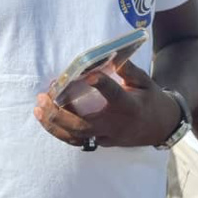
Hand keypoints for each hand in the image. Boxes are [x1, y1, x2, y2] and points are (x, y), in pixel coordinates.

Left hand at [33, 61, 179, 148]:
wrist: (160, 127)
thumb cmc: (150, 99)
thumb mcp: (145, 81)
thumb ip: (128, 69)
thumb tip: (111, 54)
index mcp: (129, 106)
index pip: (114, 95)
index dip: (102, 85)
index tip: (88, 75)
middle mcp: (116, 125)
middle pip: (83, 125)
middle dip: (59, 114)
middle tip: (43, 97)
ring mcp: (107, 137)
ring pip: (76, 137)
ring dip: (54, 124)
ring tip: (38, 109)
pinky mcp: (102, 142)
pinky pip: (78, 140)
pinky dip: (60, 131)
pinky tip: (46, 118)